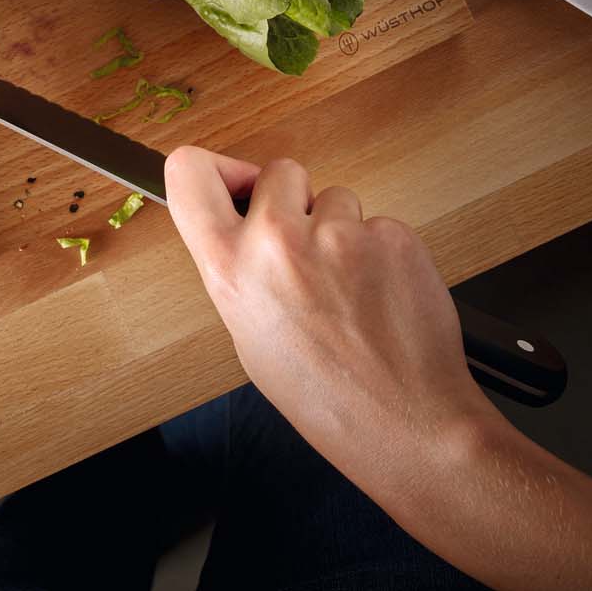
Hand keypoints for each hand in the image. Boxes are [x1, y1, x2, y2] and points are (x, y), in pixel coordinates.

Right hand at [164, 147, 495, 496]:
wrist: (402, 421)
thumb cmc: (323, 393)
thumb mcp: (246, 334)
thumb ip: (239, 266)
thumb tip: (245, 221)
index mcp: (230, 268)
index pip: (188, 171)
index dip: (215, 169)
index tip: (235, 185)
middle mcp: (278, 240)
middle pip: (278, 170)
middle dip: (294, 201)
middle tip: (306, 253)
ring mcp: (340, 234)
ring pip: (336, 197)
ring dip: (341, 229)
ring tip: (349, 288)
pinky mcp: (393, 235)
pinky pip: (378, 222)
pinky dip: (380, 251)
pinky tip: (380, 294)